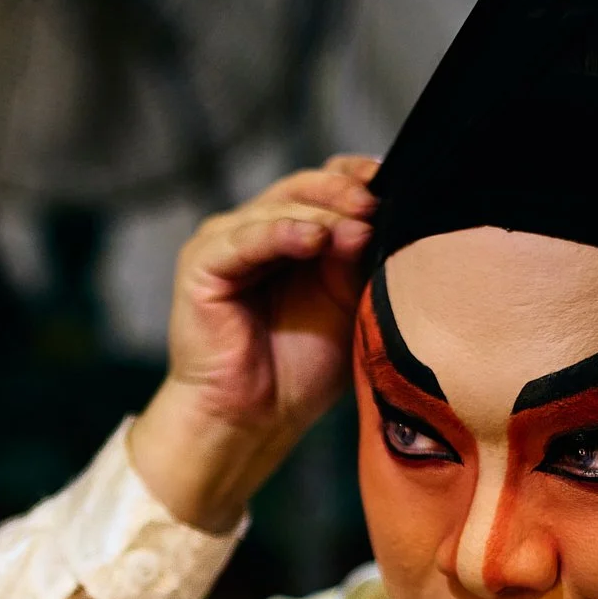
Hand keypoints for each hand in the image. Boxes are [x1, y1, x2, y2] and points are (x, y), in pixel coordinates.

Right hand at [130, 157, 377, 531]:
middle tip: (377, 202)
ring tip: (357, 224)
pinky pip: (245, 238)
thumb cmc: (300, 370)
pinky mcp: (202, 263)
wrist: (253, 419)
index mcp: (293, 234)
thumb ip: (355, 260)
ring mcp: (226, 242)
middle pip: (303, 188)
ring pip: (277, 207)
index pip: (325, 185)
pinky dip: (281, 233)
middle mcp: (257, 229)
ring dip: (322, 212)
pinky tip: (314, 239)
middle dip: (343, 192)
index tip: (395, 183)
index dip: (357, 178)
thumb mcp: (345, 305)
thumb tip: (371, 217)